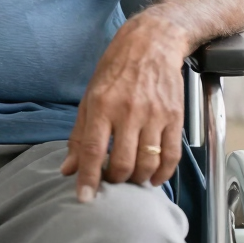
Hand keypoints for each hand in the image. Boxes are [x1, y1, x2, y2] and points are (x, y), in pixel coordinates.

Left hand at [61, 12, 186, 200]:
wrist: (152, 44)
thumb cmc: (115, 70)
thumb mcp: (90, 97)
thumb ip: (79, 135)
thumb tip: (68, 168)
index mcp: (102, 105)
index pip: (93, 150)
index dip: (88, 178)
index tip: (84, 198)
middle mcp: (128, 112)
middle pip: (123, 163)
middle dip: (115, 180)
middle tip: (111, 179)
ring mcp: (154, 116)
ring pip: (148, 163)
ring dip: (138, 179)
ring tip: (131, 177)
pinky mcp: (175, 118)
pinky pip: (171, 156)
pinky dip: (163, 174)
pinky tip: (153, 177)